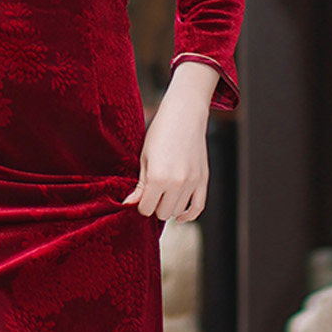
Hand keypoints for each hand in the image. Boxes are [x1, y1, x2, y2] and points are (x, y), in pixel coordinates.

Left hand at [120, 66, 214, 221]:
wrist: (184, 116)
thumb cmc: (159, 133)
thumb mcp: (144, 158)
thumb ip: (139, 185)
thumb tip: (129, 204)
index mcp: (157, 177)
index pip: (146, 208)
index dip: (141, 205)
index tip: (140, 197)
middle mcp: (176, 183)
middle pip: (162, 213)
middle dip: (155, 207)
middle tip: (151, 195)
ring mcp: (192, 182)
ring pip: (178, 211)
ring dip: (169, 208)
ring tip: (163, 197)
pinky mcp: (203, 179)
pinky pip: (198, 207)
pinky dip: (188, 215)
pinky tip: (179, 215)